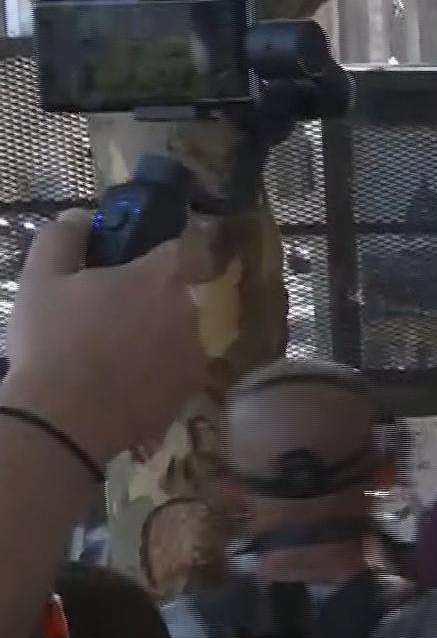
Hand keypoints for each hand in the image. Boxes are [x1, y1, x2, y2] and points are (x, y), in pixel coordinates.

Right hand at [0, 210, 205, 467]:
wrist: (63, 420)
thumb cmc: (50, 340)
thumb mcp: (40, 278)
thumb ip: (63, 237)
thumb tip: (82, 217)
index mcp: (160, 278)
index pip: (191, 244)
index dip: (179, 241)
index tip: (159, 248)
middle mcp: (190, 312)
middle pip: (177, 293)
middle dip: (149, 297)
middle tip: (107, 311)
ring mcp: (195, 354)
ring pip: (177, 332)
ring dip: (153, 335)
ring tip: (109, 352)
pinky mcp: (189, 391)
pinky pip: (174, 369)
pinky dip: (154, 370)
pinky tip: (120, 380)